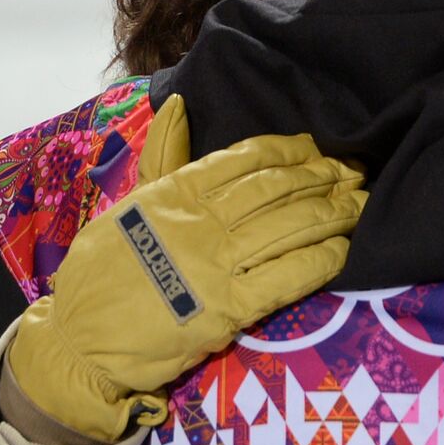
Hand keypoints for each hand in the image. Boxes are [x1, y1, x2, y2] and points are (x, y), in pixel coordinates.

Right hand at [7, 94, 366, 441]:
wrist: (80, 341)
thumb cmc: (104, 272)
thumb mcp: (129, 204)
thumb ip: (163, 157)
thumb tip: (179, 104)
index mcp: (177, 192)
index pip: (247, 159)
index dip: (291, 151)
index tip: (319, 148)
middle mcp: (201, 221)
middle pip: (278, 189)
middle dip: (324, 177)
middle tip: (358, 172)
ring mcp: (216, 264)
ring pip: (290, 227)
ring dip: (334, 213)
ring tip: (363, 204)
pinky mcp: (228, 309)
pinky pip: (287, 276)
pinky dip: (321, 260)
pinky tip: (344, 250)